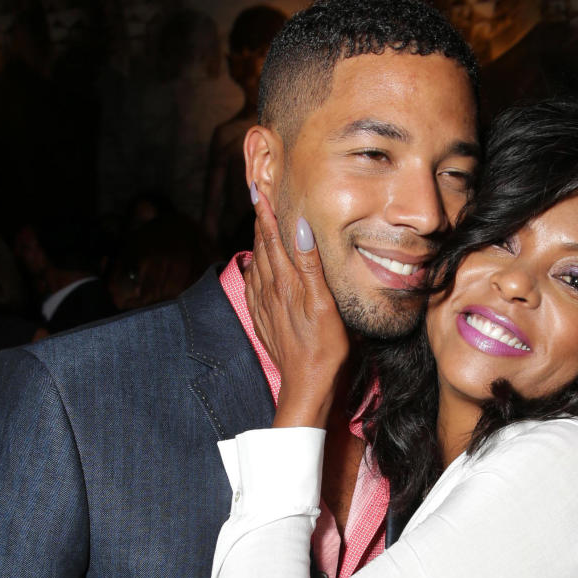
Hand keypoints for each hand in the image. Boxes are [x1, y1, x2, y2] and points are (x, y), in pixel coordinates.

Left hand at [245, 186, 349, 428]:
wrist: (307, 387)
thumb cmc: (324, 348)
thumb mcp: (324, 304)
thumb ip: (310, 265)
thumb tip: (299, 228)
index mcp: (286, 283)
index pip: (273, 240)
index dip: (266, 213)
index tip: (259, 190)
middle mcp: (270, 292)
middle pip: (262, 249)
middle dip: (260, 222)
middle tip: (257, 199)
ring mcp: (264, 308)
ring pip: (256, 266)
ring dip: (257, 243)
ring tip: (258, 226)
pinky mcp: (264, 321)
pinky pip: (253, 287)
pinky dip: (254, 269)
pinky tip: (255, 267)